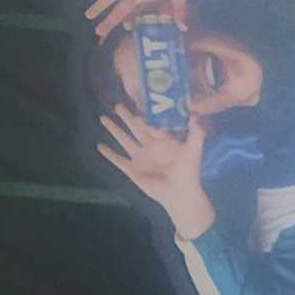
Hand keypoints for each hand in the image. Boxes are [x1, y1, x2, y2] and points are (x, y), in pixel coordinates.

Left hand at [78, 0, 190, 36]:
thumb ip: (179, 9)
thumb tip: (183, 28)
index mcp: (147, 0)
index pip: (136, 15)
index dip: (130, 23)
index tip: (126, 29)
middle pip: (119, 10)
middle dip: (109, 21)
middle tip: (99, 32)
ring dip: (98, 5)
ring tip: (87, 16)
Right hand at [97, 104, 217, 240]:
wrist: (179, 193)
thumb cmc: (188, 172)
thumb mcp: (194, 150)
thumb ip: (196, 133)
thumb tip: (194, 115)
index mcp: (163, 142)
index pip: (151, 124)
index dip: (145, 115)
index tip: (137, 102)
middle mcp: (150, 148)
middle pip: (135, 128)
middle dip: (126, 117)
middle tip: (117, 105)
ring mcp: (140, 158)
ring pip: (123, 140)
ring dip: (114, 130)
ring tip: (103, 118)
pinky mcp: (132, 170)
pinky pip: (118, 160)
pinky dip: (109, 154)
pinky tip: (99, 145)